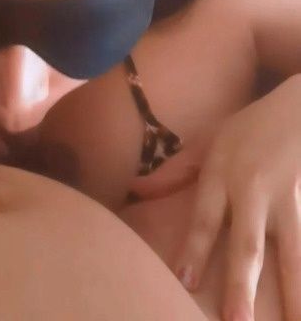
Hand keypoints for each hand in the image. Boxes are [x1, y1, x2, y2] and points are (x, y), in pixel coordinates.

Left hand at [174, 74, 300, 320]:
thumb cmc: (253, 126)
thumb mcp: (211, 139)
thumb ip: (176, 170)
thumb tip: (135, 190)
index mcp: (223, 173)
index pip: (205, 219)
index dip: (195, 250)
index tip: (185, 283)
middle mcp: (254, 190)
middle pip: (247, 244)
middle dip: (242, 286)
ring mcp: (288, 198)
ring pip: (291, 251)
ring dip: (293, 292)